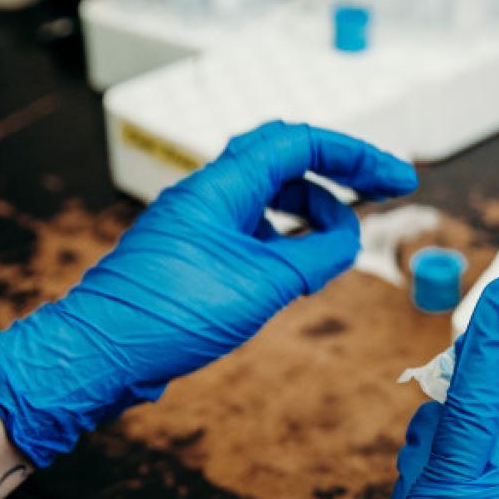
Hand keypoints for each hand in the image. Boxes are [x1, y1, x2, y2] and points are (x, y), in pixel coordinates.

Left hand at [0, 122, 417, 465]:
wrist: (99, 354)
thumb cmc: (171, 317)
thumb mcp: (263, 286)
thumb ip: (316, 257)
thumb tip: (350, 239)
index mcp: (220, 186)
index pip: (299, 143)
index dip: (356, 155)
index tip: (398, 179)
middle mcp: (206, 193)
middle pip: (284, 158)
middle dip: (339, 171)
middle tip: (385, 191)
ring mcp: (196, 221)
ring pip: (267, 194)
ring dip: (312, 208)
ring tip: (342, 243)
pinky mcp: (192, 251)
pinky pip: (250, 226)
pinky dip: (285, 236)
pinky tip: (302, 264)